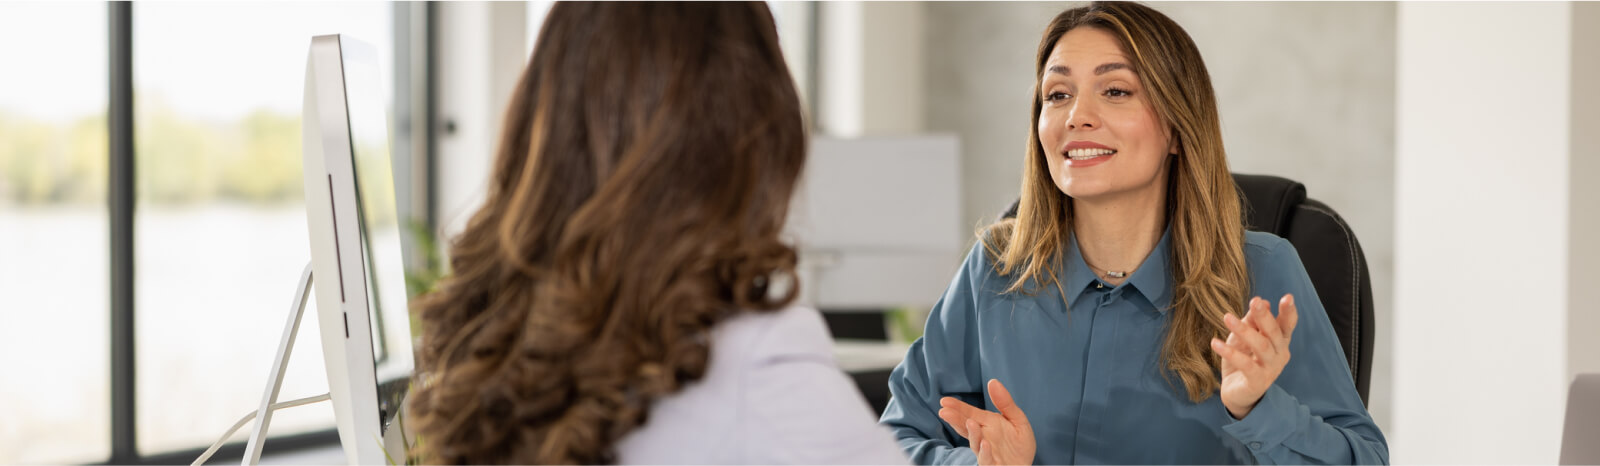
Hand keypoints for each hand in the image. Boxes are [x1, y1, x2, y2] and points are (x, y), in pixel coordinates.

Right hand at [937, 379, 1034, 464]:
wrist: (1026, 465)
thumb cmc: (1019, 444)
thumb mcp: (1017, 419)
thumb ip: (1005, 402)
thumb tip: (992, 381)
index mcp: (986, 424)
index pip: (969, 413)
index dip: (957, 407)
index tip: (944, 401)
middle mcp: (983, 437)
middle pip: (966, 427)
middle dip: (955, 419)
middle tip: (944, 412)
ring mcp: (986, 452)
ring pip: (975, 443)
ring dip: (972, 433)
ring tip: (970, 422)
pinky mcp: (992, 465)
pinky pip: (986, 460)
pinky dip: (984, 452)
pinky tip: (985, 443)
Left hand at [1211, 294, 1299, 419]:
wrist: (1236, 393)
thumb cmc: (1242, 360)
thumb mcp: (1244, 338)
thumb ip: (1252, 322)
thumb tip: (1261, 302)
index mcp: (1280, 342)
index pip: (1287, 325)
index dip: (1288, 312)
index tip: (1288, 297)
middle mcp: (1279, 355)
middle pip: (1274, 333)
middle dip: (1265, 317)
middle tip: (1255, 301)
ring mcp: (1270, 370)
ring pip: (1261, 346)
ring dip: (1244, 331)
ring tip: (1227, 317)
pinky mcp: (1257, 382)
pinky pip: (1245, 364)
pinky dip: (1230, 353)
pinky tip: (1215, 343)